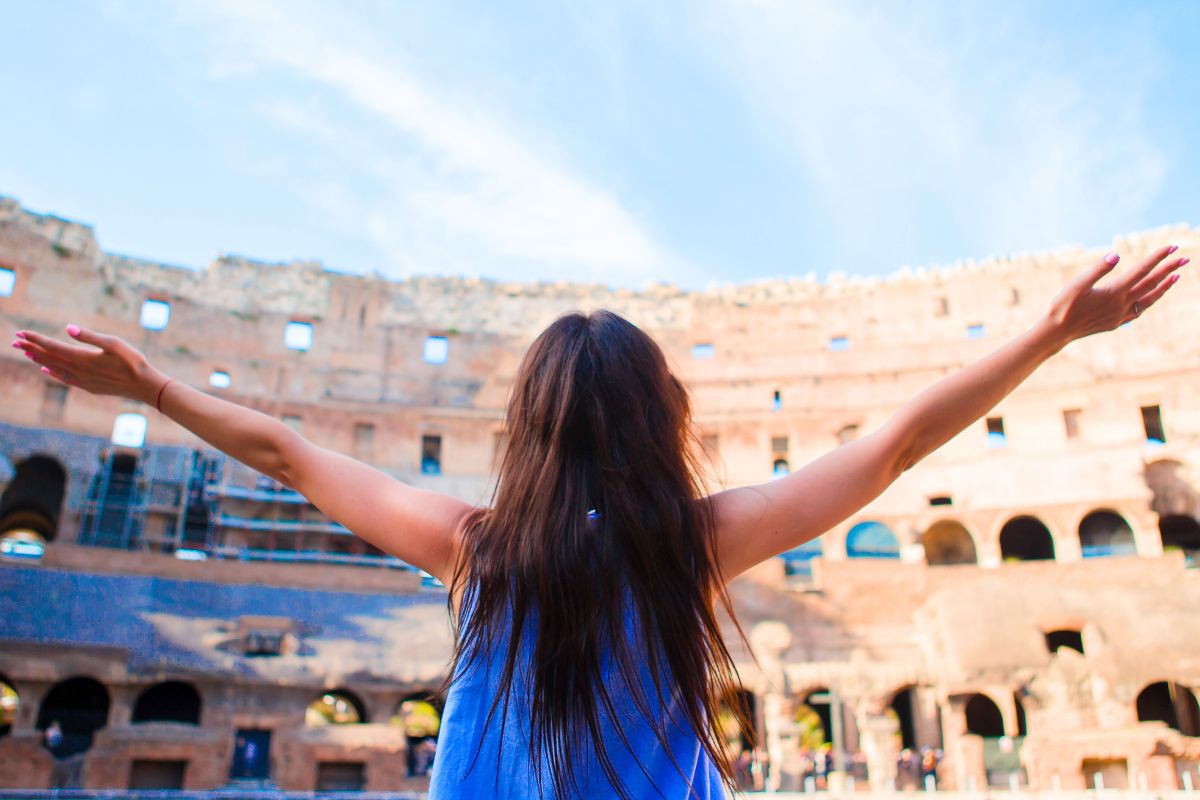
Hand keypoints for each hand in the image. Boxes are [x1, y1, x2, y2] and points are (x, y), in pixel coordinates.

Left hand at [10, 324, 168, 405]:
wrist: (144, 386)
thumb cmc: (132, 361)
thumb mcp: (114, 343)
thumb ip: (89, 336)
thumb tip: (67, 328)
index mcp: (83, 358)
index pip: (53, 346)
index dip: (36, 340)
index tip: (21, 333)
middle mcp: (78, 370)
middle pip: (49, 357)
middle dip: (31, 348)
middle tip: (14, 341)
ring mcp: (82, 380)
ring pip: (54, 368)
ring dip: (39, 359)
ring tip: (26, 353)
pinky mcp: (88, 387)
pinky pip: (64, 379)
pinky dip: (52, 373)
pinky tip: (46, 370)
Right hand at [1048, 244, 1187, 341]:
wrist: (1057, 332)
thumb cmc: (1064, 305)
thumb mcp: (1077, 284)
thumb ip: (1098, 269)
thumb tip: (1117, 255)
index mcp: (1114, 292)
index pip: (1142, 271)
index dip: (1157, 258)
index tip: (1172, 247)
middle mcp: (1121, 304)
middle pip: (1150, 284)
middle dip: (1168, 270)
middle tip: (1184, 258)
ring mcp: (1120, 316)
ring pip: (1148, 299)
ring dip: (1163, 287)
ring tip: (1175, 277)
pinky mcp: (1115, 323)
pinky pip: (1138, 311)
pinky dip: (1149, 302)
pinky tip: (1150, 298)